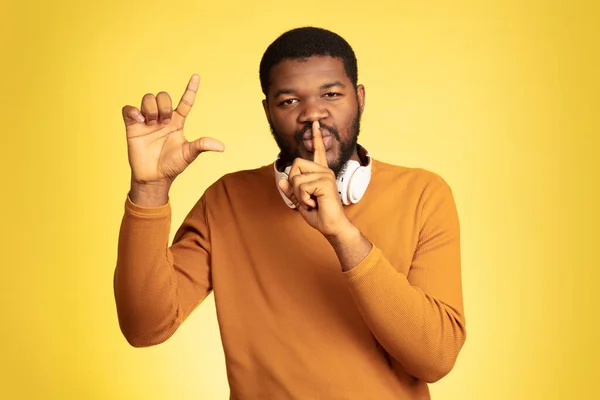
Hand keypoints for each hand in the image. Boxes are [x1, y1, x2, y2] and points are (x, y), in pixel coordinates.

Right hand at [122, 74, 224, 185]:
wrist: (154, 177)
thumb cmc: (172, 166)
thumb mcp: (188, 154)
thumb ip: (202, 146)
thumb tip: (222, 147)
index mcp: (177, 123)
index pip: (185, 102)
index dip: (191, 89)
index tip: (196, 76)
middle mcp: (162, 118)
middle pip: (163, 96)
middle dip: (164, 105)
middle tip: (163, 122)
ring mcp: (147, 121)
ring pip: (147, 98)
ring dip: (151, 108)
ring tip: (152, 124)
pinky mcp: (132, 126)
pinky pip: (128, 109)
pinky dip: (133, 110)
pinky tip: (139, 120)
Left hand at [278, 121, 353, 237]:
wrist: (332, 226)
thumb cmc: (319, 214)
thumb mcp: (300, 201)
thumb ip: (291, 191)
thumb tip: (283, 180)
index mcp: (320, 172)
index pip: (318, 151)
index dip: (316, 137)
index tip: (316, 123)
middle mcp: (324, 170)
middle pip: (296, 164)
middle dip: (294, 183)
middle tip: (306, 197)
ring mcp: (326, 175)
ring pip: (296, 177)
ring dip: (299, 194)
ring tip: (312, 201)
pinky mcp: (325, 182)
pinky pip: (301, 186)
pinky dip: (303, 199)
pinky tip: (314, 203)